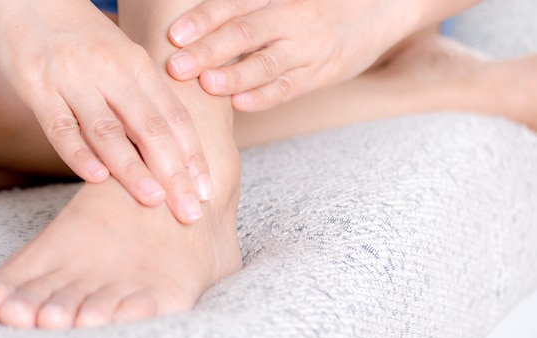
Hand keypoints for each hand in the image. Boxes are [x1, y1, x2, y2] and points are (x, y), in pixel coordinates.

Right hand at [0, 0, 212, 222]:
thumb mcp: (123, 58)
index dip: (193, 156)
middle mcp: (111, 73)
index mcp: (138, 67)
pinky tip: (96, 179)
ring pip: (109, 131)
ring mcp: (73, 80)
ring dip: (133, 169)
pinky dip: (78, 153)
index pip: (175, 117)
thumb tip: (171, 146)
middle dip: (174, 174)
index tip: (207, 190)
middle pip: (151, 130)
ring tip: (154, 201)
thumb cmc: (82, 36)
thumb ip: (144, 97)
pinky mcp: (37, 87)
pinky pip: (60, 125)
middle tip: (190, 212)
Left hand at [167, 0, 418, 110]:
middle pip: (246, 33)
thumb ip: (251, 6)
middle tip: (177, 66)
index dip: (204, 19)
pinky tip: (240, 104)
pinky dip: (265, 96)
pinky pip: (291, 87)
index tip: (176, 35)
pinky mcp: (324, 73)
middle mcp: (294, 17)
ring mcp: (310, 47)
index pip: (235, 5)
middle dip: (209, 50)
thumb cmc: (321, 1)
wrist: (384, 6)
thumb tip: (210, 20)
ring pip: (268, 64)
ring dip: (234, 76)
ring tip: (206, 85)